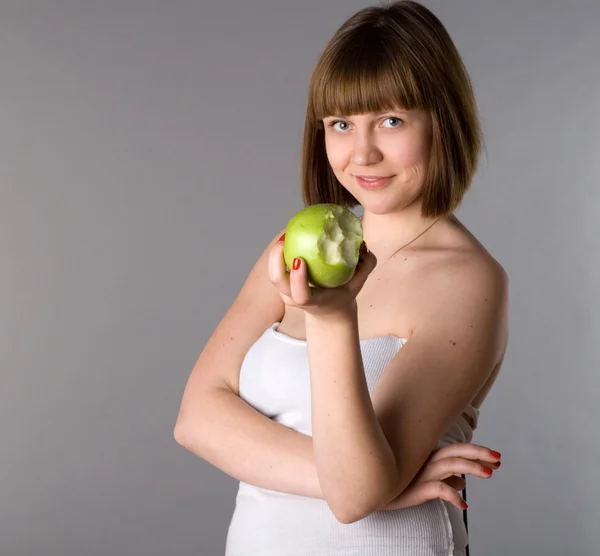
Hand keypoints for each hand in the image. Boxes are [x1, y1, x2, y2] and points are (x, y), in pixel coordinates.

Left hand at [268, 239, 376, 318]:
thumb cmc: (344, 293)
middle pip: (278, 283)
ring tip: (283, 236)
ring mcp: (287, 293)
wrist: (330, 310)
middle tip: (283, 241)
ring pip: (274, 275)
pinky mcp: (284, 285)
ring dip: (274, 255)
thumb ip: (366, 265)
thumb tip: (363, 246)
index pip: (301, 295)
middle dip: (275, 262)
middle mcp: (296, 299)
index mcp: (314, 301)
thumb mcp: (359, 283)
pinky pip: (277, 268)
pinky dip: (279, 254)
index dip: (297, 279)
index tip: (299, 260)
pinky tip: (287, 237)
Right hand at [380, 443, 501, 510]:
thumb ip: (445, 478)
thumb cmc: (398, 483)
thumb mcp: (426, 481)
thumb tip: (463, 481)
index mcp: (429, 456)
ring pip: (450, 465)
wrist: (373, 490)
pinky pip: (438, 489)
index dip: (477, 451)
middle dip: (479, 453)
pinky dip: (452, 495)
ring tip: (489, 473)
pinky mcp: (416, 488)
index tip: (496, 458)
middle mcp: (427, 461)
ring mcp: (422, 473)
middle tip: (498, 460)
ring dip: (471, 467)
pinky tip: (463, 505)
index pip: (456, 449)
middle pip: (456, 452)